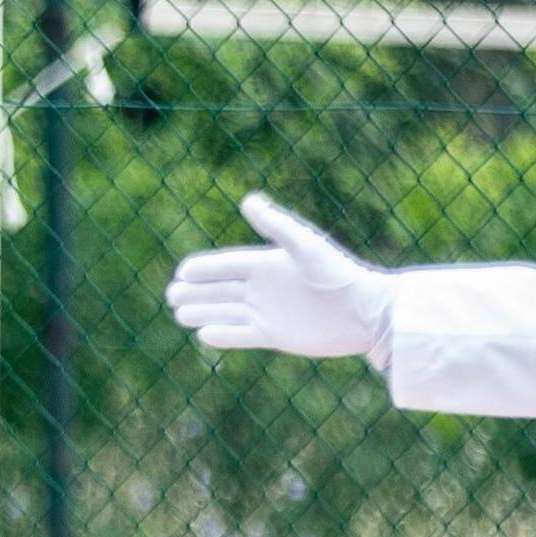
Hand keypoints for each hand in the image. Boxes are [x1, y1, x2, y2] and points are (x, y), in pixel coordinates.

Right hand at [166, 193, 395, 363]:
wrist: (364, 312)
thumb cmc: (337, 274)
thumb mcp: (305, 246)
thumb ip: (276, 225)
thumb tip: (247, 201)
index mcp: (267, 264)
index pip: (226, 265)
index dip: (203, 268)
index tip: (181, 272)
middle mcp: (264, 288)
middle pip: (220, 290)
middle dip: (194, 292)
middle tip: (171, 295)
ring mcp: (268, 313)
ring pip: (226, 312)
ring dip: (203, 312)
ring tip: (179, 314)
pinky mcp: (276, 336)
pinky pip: (242, 335)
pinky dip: (224, 335)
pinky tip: (204, 335)